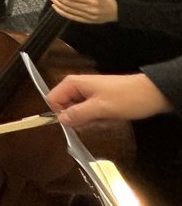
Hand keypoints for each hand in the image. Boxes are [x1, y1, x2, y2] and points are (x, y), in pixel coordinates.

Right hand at [47, 73, 171, 126]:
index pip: (52, 100)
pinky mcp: (98, 101)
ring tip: (108, 117)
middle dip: (81, 119)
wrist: (153, 94)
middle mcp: (77, 87)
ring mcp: (88, 94)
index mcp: (73, 84)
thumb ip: (78, 114)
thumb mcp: (101, 108)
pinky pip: (91, 114)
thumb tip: (60, 120)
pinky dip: (100, 120)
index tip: (78, 122)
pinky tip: (112, 118)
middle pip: (66, 109)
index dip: (61, 114)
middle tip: (98, 119)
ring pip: (79, 114)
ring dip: (93, 121)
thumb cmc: (127, 97)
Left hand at [48, 0, 117, 23]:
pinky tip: (56, 8)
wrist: (116, 11)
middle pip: (69, 3)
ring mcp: (87, 16)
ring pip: (69, 10)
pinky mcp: (86, 21)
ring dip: (58, 4)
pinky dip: (62, 12)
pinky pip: (71, 17)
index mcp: (91, 0)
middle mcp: (89, 9)